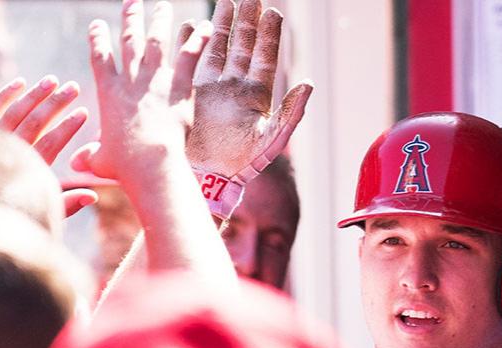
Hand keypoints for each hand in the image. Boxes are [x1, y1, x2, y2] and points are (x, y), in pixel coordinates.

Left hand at [0, 76, 94, 216]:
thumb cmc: (17, 211)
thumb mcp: (45, 212)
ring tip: (53, 81)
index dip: (68, 127)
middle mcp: (8, 153)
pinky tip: (21, 82)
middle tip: (73, 88)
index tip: (83, 113)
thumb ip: (68, 203)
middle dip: (56, 103)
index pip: (52, 143)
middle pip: (34, 122)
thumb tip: (92, 196)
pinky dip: (5, 95)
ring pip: (15, 111)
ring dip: (35, 94)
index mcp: (28, 172)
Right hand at [71, 0, 209, 185]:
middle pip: (129, 40)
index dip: (98, 39)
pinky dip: (198, 39)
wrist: (149, 162)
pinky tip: (205, 26)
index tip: (97, 25)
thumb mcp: (100, 161)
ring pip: (156, 40)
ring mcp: (154, 79)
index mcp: (109, 93)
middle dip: (130, 19)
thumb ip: (89, 158)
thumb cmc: (124, 166)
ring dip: (159, 20)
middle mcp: (130, 79)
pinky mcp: (178, 84)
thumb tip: (74, 165)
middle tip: (131, 3)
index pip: (100, 57)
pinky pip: (189, 55)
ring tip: (161, 5)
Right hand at [183, 0, 311, 181]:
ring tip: (225, 0)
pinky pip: (194, 60)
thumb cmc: (243, 164)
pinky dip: (193, 42)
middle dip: (246, 19)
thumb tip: (309, 84)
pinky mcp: (193, 92)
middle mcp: (237, 85)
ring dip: (222, 24)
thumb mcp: (271, 140)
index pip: (265, 56)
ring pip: (220, 47)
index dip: (269, 34)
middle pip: (243, 44)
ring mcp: (214, 87)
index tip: (272, 10)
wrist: (210, 176)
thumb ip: (290, 114)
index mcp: (257, 94)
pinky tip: (193, 25)